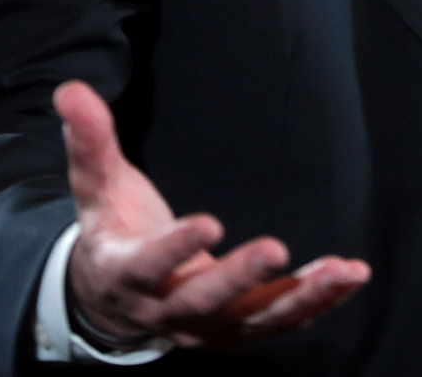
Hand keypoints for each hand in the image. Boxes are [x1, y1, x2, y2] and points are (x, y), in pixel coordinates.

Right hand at [54, 80, 369, 349]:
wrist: (114, 302)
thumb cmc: (112, 231)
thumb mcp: (96, 189)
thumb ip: (89, 142)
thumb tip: (70, 91)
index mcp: (126, 275)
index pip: (148, 267)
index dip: (176, 249)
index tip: (209, 223)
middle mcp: (166, 311)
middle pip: (204, 301)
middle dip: (240, 278)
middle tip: (276, 249)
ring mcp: (205, 328)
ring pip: (254, 318)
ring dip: (300, 298)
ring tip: (342, 270)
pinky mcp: (237, 331)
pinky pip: (281, 321)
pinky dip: (317, 303)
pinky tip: (352, 276)